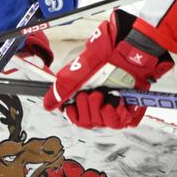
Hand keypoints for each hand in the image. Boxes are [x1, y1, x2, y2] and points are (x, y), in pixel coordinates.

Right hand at [44, 10, 173, 128]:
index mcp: (85, 93)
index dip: (74, 114)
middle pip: (88, 122)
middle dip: (89, 108)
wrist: (129, 52)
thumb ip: (61, 90)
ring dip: (103, 111)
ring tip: (107, 97)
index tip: (74, 106)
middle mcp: (99, 101)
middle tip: (93, 93)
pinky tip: (117, 103)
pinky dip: (117, 114)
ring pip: (103, 123)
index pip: (76, 117)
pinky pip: (121, 123)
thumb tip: (47, 105)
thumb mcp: (76, 73)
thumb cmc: (105, 57)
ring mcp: (114, 105)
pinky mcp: (129, 108)